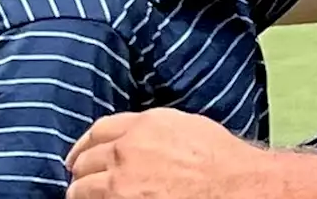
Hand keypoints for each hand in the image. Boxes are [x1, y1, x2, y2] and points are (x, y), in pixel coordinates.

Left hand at [65, 108, 267, 198]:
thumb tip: (140, 138)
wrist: (235, 186)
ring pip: (80, 188)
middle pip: (85, 159)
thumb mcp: (188, 127)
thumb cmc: (222, 160)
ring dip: (81, 193)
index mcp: (145, 125)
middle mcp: (127, 149)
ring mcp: (120, 180)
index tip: (83, 154)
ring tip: (86, 197)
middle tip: (82, 179)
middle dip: (82, 170)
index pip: (99, 130)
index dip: (87, 144)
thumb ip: (156, 130)